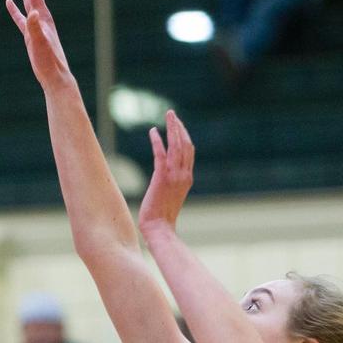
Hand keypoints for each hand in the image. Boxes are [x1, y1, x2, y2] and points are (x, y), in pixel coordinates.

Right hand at [5, 0, 73, 88]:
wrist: (55, 77)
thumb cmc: (49, 62)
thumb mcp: (41, 45)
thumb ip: (36, 29)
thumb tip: (33, 14)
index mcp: (43, 16)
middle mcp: (41, 17)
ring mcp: (36, 25)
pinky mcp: (31, 35)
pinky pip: (21, 18)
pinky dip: (15, 9)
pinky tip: (9, 2)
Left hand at [138, 110, 193, 234]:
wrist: (159, 228)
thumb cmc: (161, 216)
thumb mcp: (171, 196)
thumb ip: (172, 184)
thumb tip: (166, 178)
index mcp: (187, 178)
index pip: (189, 152)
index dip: (184, 136)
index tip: (177, 125)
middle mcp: (184, 174)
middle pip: (186, 144)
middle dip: (179, 127)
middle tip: (172, 114)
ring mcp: (174, 176)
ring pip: (177, 146)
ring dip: (172, 128)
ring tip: (168, 115)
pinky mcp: (162, 178)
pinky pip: (161, 154)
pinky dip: (158, 141)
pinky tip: (153, 131)